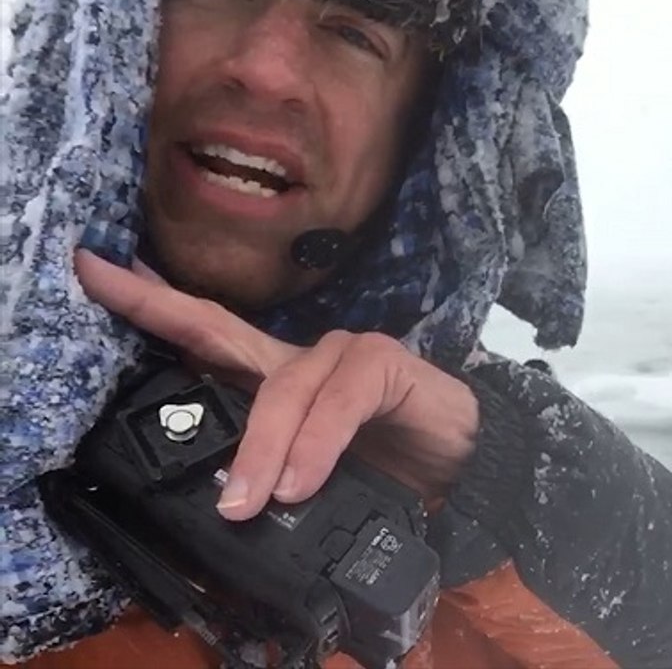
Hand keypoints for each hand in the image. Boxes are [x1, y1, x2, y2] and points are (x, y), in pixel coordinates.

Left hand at [73, 249, 477, 520]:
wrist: (468, 466)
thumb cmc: (390, 467)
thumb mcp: (317, 480)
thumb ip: (276, 478)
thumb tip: (226, 508)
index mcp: (278, 383)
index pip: (206, 339)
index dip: (151, 307)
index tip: (94, 271)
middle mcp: (303, 359)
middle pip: (224, 332)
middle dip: (162, 308)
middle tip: (111, 286)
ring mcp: (344, 356)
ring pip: (283, 389)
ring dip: (261, 447)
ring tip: (246, 501)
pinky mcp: (385, 366)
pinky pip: (340, 402)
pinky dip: (318, 444)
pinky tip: (304, 480)